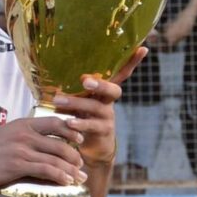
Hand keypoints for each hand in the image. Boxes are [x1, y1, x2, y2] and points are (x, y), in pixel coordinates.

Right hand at [0, 116, 87, 187]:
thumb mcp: (6, 133)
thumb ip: (24, 135)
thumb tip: (42, 144)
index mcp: (22, 124)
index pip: (54, 122)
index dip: (70, 130)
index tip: (79, 139)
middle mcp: (24, 134)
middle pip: (59, 142)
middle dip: (74, 155)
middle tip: (80, 164)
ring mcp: (21, 149)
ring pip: (55, 158)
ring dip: (71, 169)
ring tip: (79, 177)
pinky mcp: (17, 165)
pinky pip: (45, 170)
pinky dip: (60, 176)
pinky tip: (67, 181)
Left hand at [54, 48, 147, 166]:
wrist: (90, 148)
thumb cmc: (82, 118)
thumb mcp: (79, 101)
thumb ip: (73, 90)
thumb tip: (53, 77)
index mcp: (104, 91)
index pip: (121, 74)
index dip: (132, 62)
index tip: (143, 48)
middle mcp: (109, 102)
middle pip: (112, 90)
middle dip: (100, 84)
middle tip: (85, 80)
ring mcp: (108, 118)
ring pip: (96, 107)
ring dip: (76, 102)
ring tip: (58, 99)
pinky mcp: (103, 132)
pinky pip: (92, 126)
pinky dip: (79, 123)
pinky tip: (68, 122)